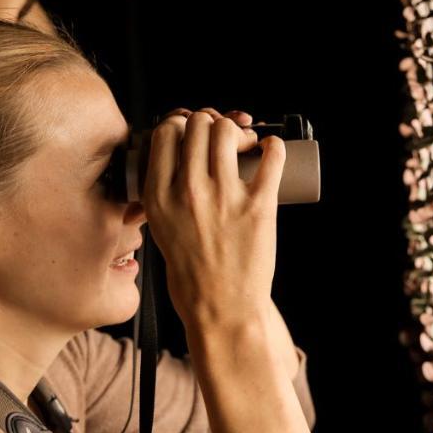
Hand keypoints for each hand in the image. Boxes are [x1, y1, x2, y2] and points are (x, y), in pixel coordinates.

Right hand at [143, 107, 284, 331]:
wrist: (221, 310)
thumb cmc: (192, 275)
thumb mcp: (160, 229)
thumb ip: (164, 196)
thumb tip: (178, 163)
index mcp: (158, 196)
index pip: (166, 132)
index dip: (182, 123)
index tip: (194, 132)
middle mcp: (187, 191)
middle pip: (198, 123)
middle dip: (212, 122)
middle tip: (224, 138)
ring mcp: (224, 197)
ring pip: (227, 131)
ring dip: (238, 130)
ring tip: (246, 146)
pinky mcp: (258, 207)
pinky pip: (271, 157)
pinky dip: (274, 145)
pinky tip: (271, 149)